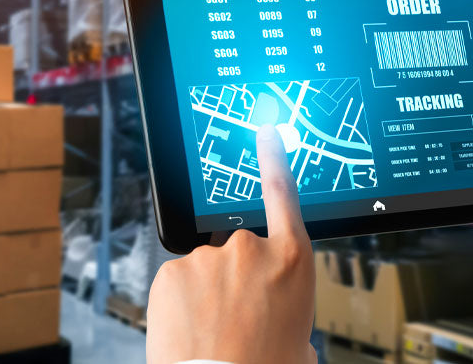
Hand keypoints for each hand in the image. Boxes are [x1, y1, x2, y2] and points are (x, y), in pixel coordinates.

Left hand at [146, 125, 315, 363]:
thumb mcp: (300, 337)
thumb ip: (288, 304)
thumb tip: (276, 311)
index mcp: (291, 261)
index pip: (283, 195)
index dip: (274, 161)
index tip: (265, 135)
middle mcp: (249, 248)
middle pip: (239, 250)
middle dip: (235, 277)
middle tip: (237, 317)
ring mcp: (207, 257)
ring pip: (205, 269)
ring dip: (206, 293)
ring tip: (213, 331)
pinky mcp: (171, 271)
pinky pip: (178, 282)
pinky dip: (181, 302)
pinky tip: (190, 329)